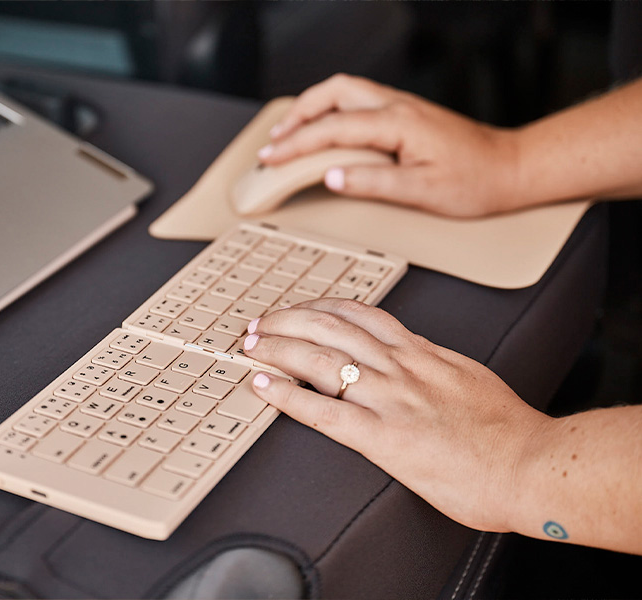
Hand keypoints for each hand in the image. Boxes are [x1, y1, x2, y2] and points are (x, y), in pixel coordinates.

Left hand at [243, 298, 550, 531]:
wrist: (532, 464)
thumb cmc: (507, 430)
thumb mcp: (469, 377)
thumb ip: (435, 363)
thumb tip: (412, 354)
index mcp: (422, 353)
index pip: (360, 315)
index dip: (319, 309)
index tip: (297, 310)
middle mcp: (401, 367)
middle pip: (329, 328)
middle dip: (287, 321)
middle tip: (259, 325)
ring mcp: (390, 400)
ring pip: (319, 360)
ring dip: (277, 349)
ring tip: (250, 347)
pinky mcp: (384, 438)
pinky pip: (324, 413)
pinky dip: (287, 397)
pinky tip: (263, 389)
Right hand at [258, 74, 521, 216]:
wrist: (510, 167)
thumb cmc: (475, 182)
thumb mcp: (422, 192)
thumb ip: (373, 183)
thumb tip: (331, 177)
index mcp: (398, 123)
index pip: (332, 129)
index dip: (296, 145)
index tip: (272, 160)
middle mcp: (397, 106)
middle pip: (332, 93)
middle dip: (296, 115)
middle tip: (274, 142)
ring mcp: (401, 105)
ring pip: (343, 90)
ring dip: (311, 107)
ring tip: (289, 133)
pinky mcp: (405, 112)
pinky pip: (356, 100)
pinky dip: (330, 109)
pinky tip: (323, 127)